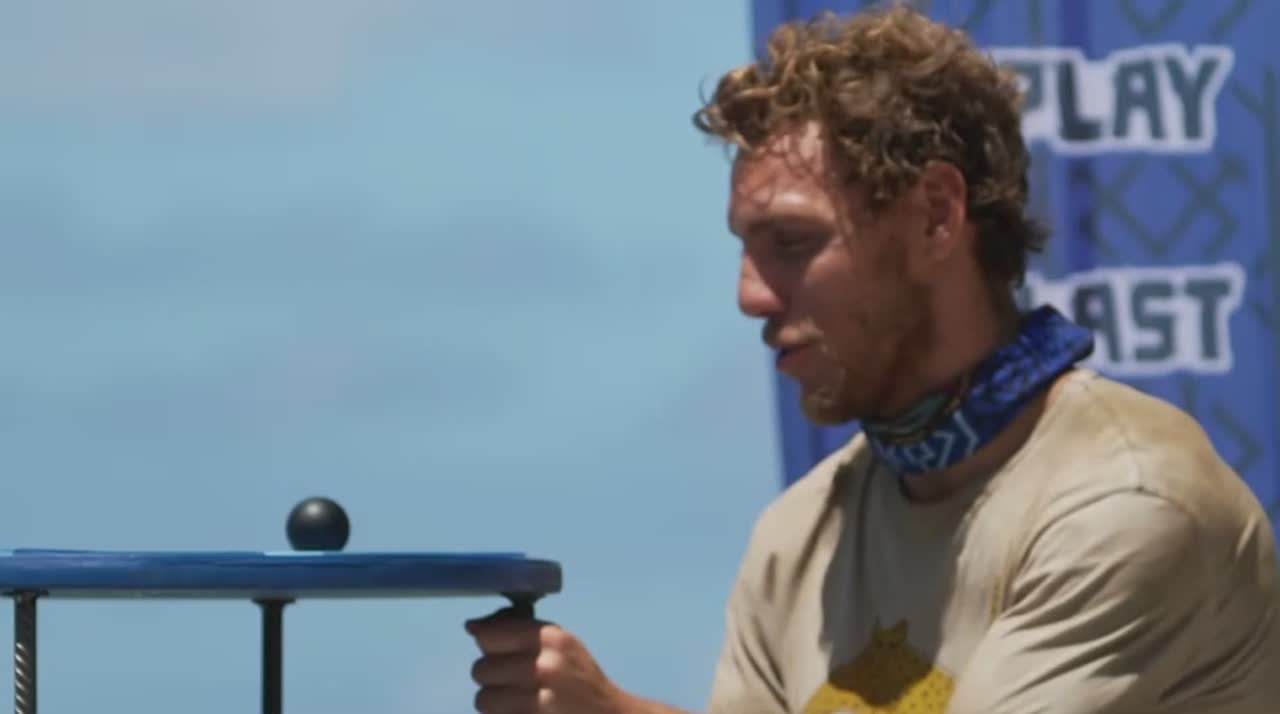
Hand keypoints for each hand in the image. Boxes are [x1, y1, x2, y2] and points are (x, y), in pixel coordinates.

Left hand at [465, 607, 631, 713]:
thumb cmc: (580, 678)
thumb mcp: (561, 645)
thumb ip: (521, 632)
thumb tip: (472, 627)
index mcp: (551, 638)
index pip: (490, 635)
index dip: (488, 644)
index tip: (495, 651)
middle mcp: (545, 666)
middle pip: (482, 668)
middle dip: (491, 677)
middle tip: (511, 682)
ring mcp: (540, 700)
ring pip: (483, 699)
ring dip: (494, 702)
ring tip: (514, 701)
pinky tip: (519, 712)